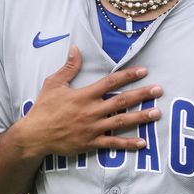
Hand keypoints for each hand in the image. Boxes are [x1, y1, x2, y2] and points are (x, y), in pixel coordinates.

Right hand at [10, 46, 161, 158]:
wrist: (34, 135)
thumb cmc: (43, 108)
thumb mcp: (53, 84)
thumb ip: (68, 68)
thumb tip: (76, 49)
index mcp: (84, 95)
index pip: (111, 82)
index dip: (128, 75)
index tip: (144, 71)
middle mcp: (91, 111)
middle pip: (122, 101)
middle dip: (142, 95)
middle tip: (159, 90)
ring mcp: (92, 128)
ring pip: (122, 121)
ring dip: (141, 117)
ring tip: (157, 113)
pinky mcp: (91, 143)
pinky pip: (113, 143)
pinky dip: (128, 144)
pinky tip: (143, 142)